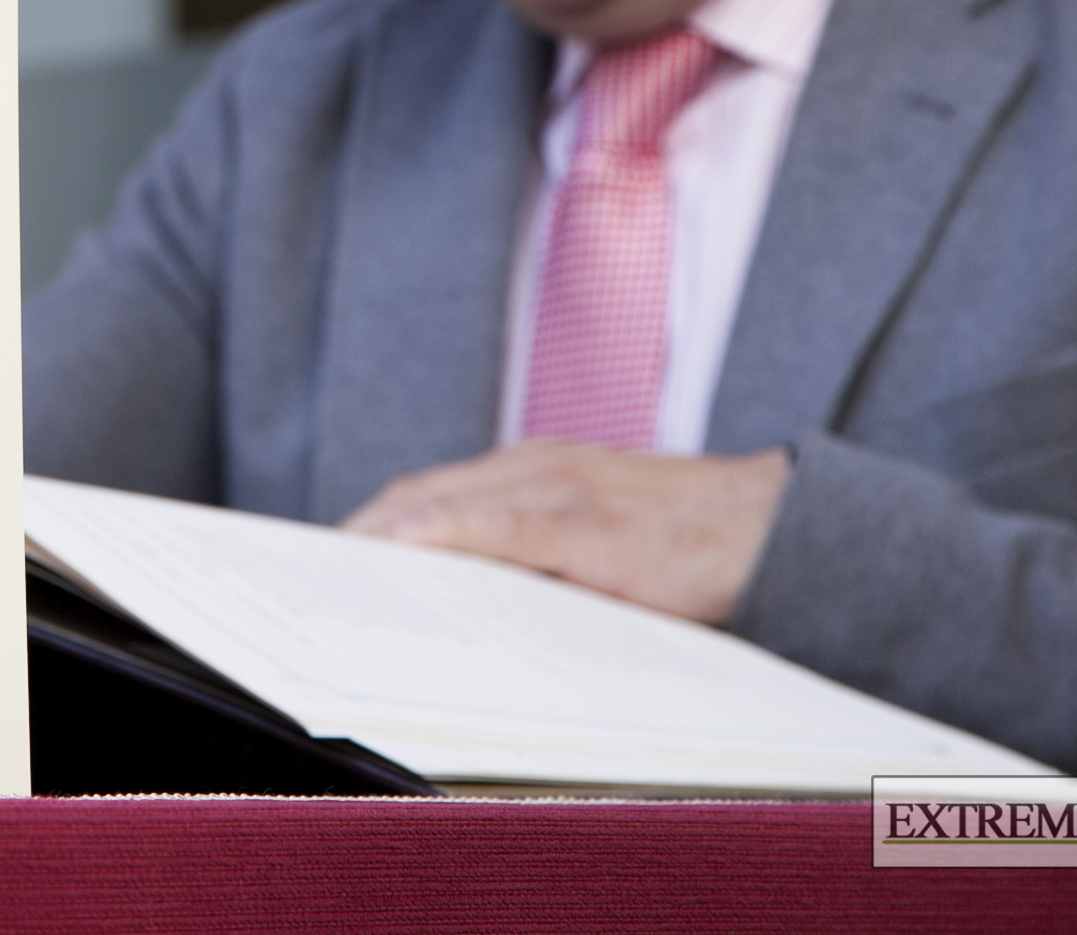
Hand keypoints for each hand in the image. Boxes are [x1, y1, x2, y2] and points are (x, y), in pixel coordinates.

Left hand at [340, 440, 791, 625]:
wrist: (775, 524)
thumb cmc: (686, 540)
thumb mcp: (594, 536)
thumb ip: (530, 557)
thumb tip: (459, 606)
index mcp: (530, 472)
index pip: (423, 494)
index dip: (366, 526)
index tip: (316, 565)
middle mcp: (535, 470)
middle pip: (417, 497)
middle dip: (356, 537)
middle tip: (301, 583)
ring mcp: (564, 492)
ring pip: (448, 505)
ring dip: (383, 537)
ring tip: (331, 578)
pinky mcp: (597, 527)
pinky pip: (510, 526)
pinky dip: (453, 532)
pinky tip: (411, 546)